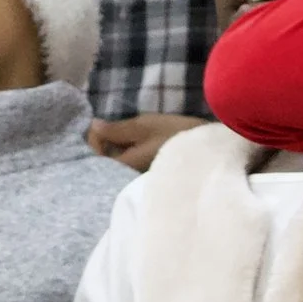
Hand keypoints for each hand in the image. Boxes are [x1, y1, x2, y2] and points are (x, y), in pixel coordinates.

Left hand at [86, 113, 205, 172]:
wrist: (210, 151)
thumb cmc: (176, 136)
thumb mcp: (145, 126)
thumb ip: (117, 129)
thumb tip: (93, 126)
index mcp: (124, 165)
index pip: (95, 155)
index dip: (93, 138)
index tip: (101, 123)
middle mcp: (128, 177)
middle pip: (105, 161)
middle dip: (105, 144)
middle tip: (111, 126)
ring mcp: (139, 178)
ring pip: (118, 163)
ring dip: (118, 148)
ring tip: (124, 131)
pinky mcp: (149, 175)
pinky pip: (131, 165)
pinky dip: (129, 153)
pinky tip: (138, 142)